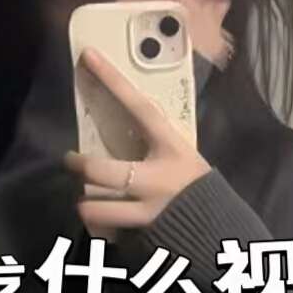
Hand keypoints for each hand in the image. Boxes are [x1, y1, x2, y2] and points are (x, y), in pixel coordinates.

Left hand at [62, 46, 210, 235]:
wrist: (221, 232)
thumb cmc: (200, 188)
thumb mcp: (184, 157)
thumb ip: (157, 143)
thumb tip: (129, 122)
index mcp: (171, 149)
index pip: (138, 108)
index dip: (113, 80)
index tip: (88, 57)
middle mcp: (155, 180)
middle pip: (99, 171)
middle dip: (78, 165)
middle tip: (71, 161)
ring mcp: (147, 211)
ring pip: (95, 209)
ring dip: (87, 204)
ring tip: (87, 202)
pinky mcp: (142, 236)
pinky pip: (108, 232)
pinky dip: (103, 230)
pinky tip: (107, 227)